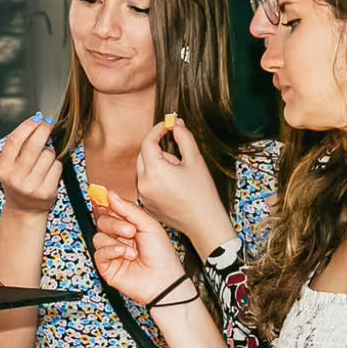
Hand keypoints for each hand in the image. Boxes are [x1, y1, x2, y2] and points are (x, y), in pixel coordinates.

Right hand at [0, 116, 60, 215]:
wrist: (24, 210)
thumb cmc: (18, 182)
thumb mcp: (10, 165)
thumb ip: (19, 145)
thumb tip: (37, 120)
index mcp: (3, 169)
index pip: (15, 140)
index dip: (28, 125)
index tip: (37, 118)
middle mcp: (15, 178)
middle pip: (34, 145)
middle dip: (43, 130)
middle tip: (48, 125)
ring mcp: (31, 186)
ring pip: (48, 155)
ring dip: (49, 153)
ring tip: (44, 161)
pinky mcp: (46, 192)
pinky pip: (57, 167)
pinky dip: (56, 166)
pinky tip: (49, 171)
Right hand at [89, 194, 187, 304]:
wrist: (164, 281)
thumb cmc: (162, 256)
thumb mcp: (149, 225)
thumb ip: (128, 209)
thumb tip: (110, 195)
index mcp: (130, 224)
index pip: (111, 209)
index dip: (104, 201)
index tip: (100, 193)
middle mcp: (119, 237)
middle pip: (102, 220)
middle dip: (115, 224)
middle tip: (131, 231)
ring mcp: (112, 251)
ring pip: (98, 236)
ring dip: (116, 240)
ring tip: (133, 250)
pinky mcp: (106, 265)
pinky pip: (99, 252)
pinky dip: (111, 251)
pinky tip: (125, 254)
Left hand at [136, 118, 235, 251]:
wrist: (204, 223)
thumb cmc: (202, 193)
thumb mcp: (195, 160)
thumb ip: (184, 138)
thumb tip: (177, 124)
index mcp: (154, 171)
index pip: (147, 142)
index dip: (157, 130)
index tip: (168, 125)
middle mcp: (143, 184)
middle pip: (143, 155)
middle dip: (157, 148)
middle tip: (177, 154)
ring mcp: (143, 196)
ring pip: (144, 170)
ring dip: (157, 164)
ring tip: (178, 174)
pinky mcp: (146, 204)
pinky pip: (146, 184)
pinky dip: (156, 178)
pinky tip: (174, 186)